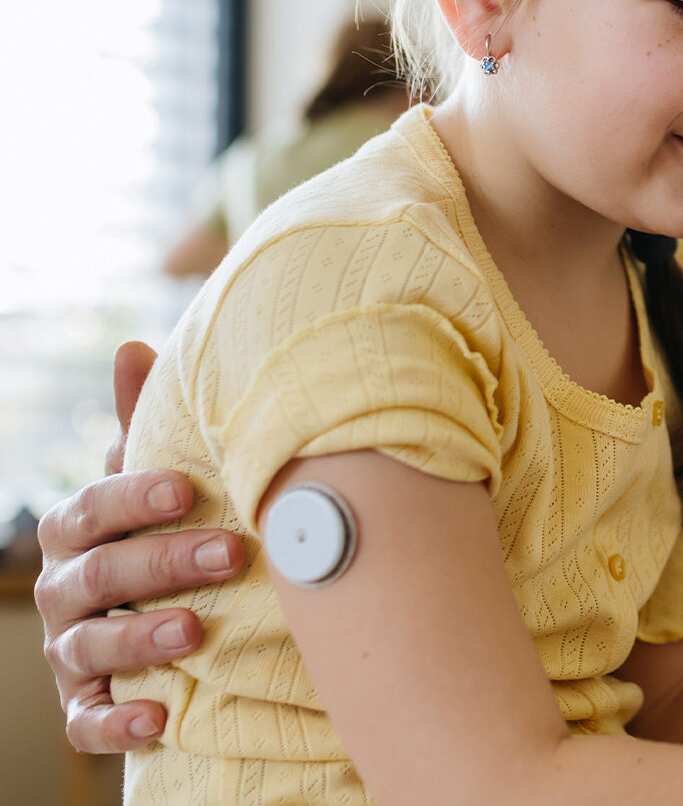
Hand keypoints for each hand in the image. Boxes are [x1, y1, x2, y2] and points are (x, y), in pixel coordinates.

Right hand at [34, 341, 245, 752]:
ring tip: (196, 630)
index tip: (187, 489)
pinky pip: (87, 724)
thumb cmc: (163, 533)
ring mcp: (71, 652)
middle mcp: (64, 591)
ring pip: (90, 648)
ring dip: (140, 640)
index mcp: (78, 531)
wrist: (172, 625)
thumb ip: (142, 426)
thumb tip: (133, 346)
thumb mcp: (155, 483)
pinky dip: (117, 724)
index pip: (92, 510)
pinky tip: (158, 719)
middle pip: (98, 578)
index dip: (133, 498)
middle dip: (161, 563)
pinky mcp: (86, 708)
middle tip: (230, 553)